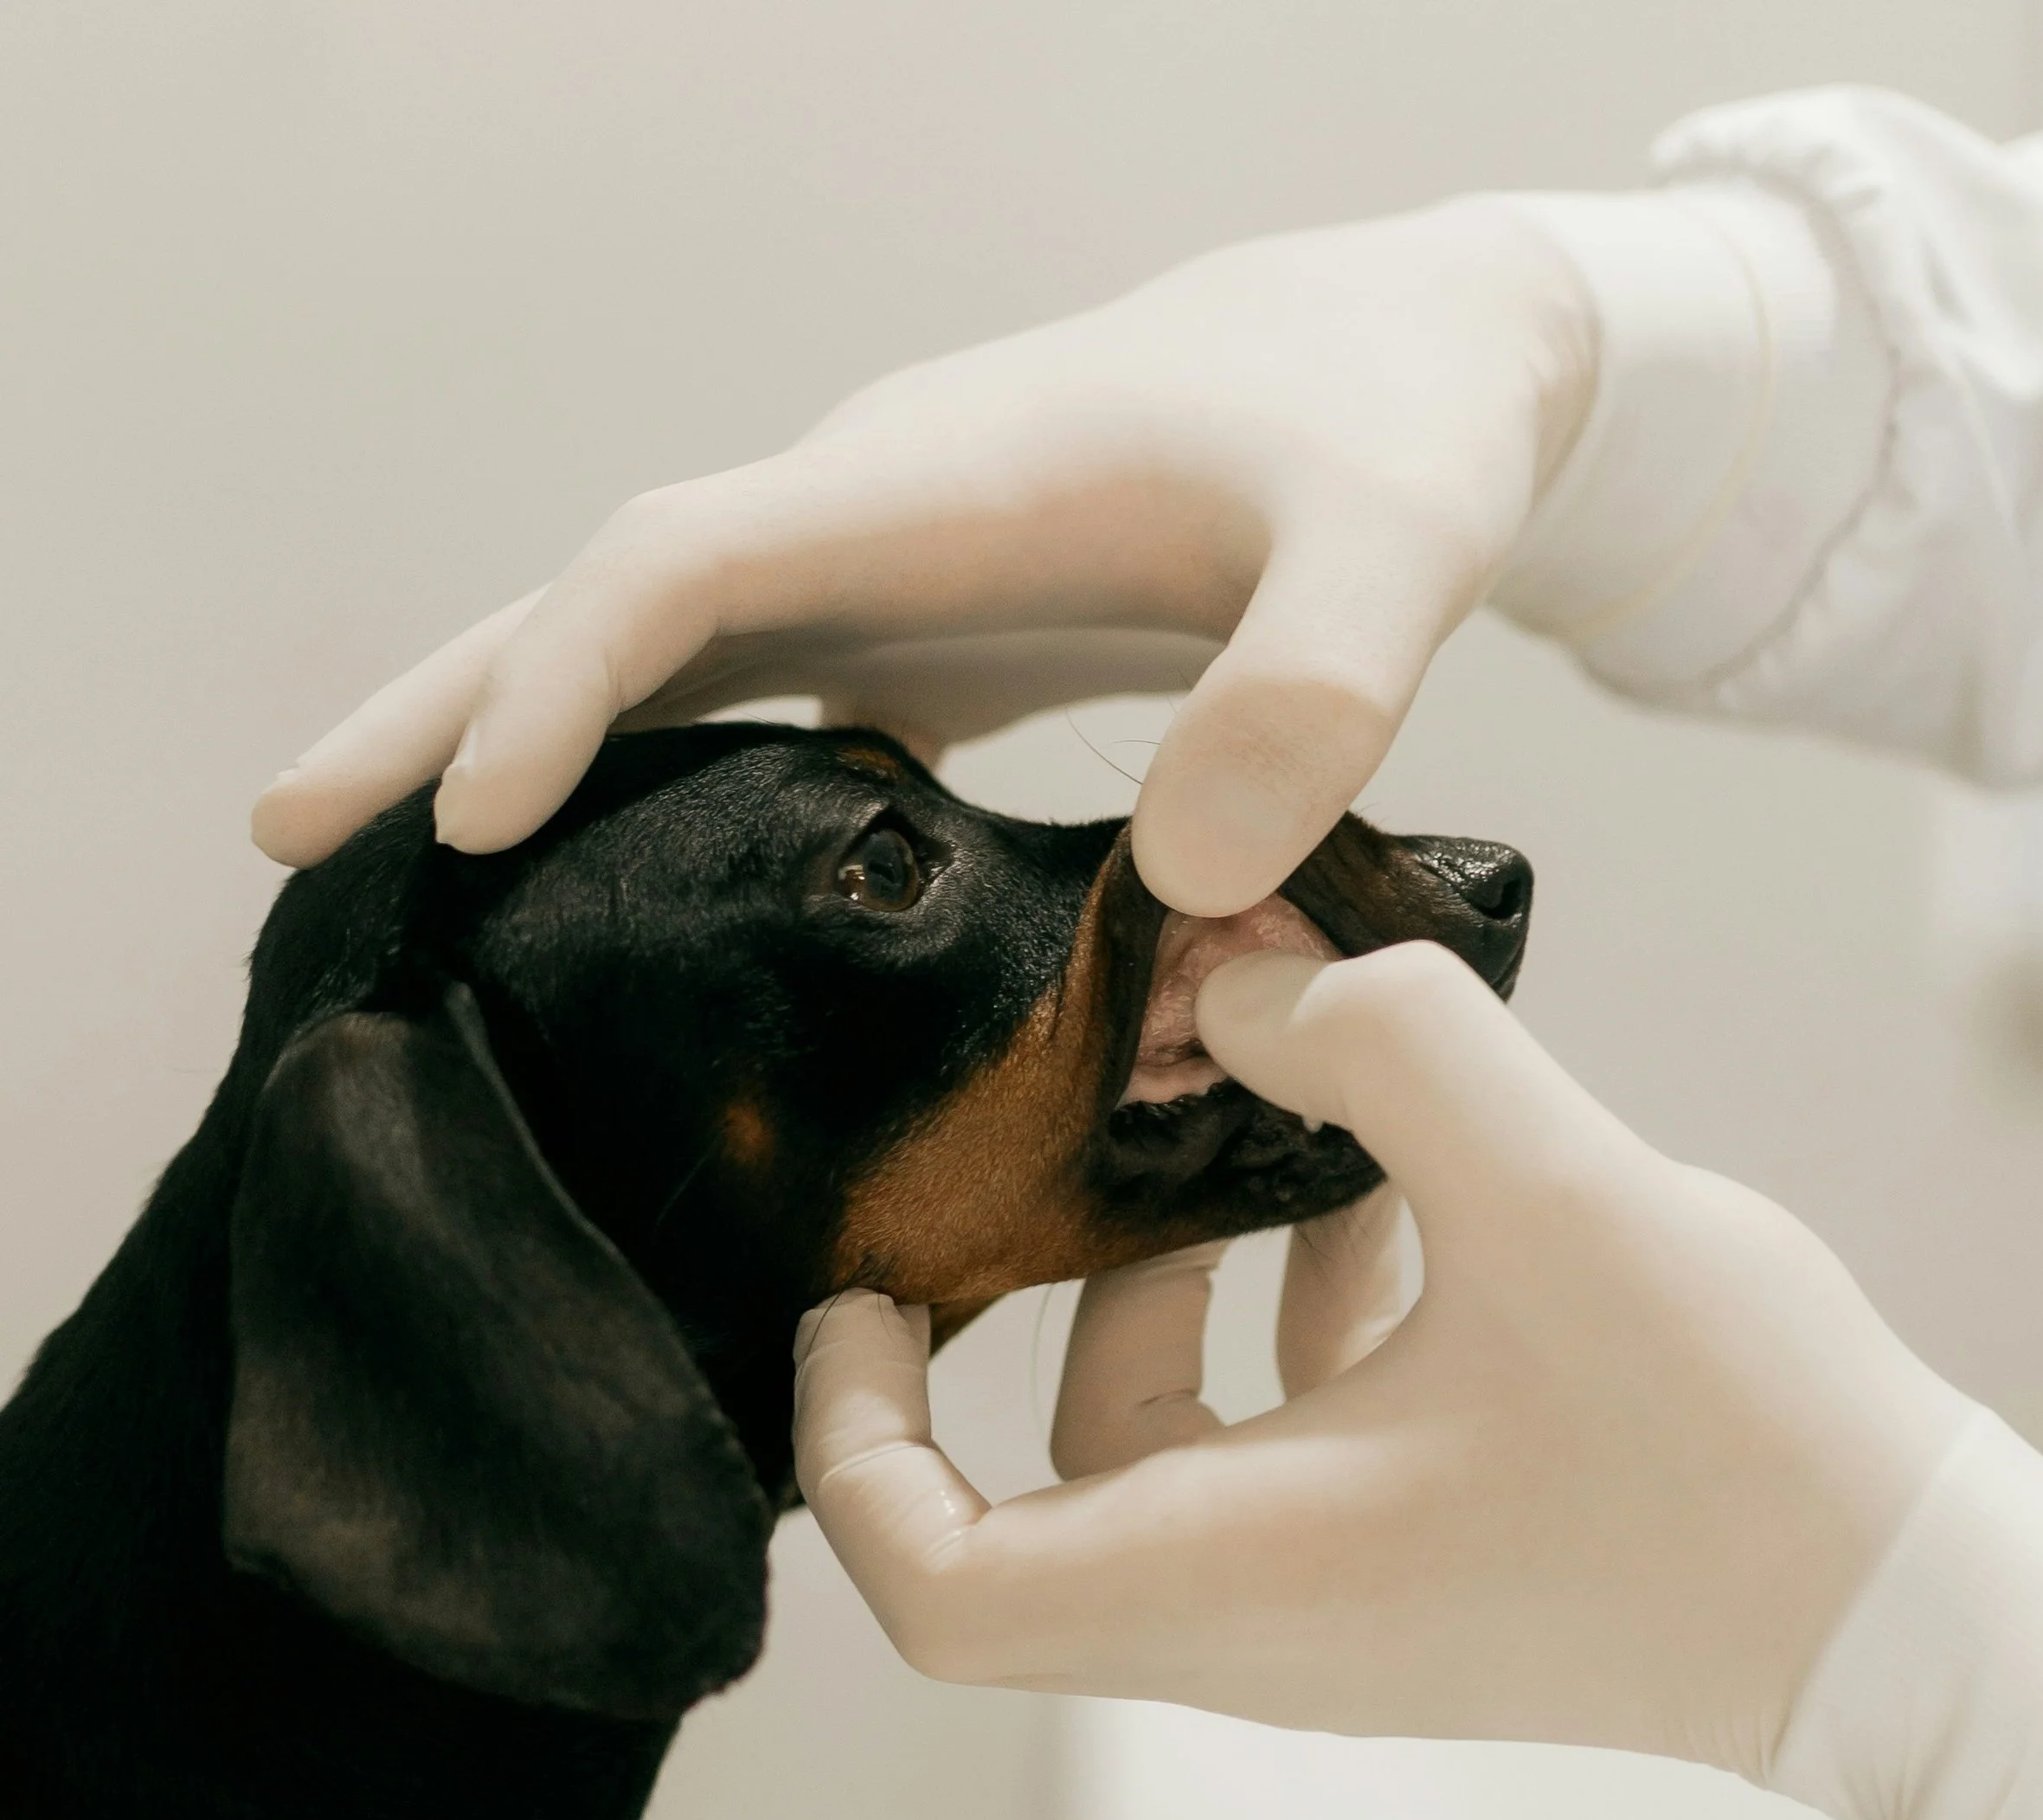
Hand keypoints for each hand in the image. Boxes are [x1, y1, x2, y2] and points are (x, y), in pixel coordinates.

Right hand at [253, 202, 1595, 916]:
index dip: (568, 686)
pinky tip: (624, 880)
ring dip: (524, 747)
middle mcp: (876, 517)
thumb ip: (1315, 695)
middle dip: (447, 705)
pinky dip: (660, 779)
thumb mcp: (1399, 552)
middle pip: (609, 603)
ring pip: (659, 655)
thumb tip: (1185, 885)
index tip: (465, 819)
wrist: (1412, 364)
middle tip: (284, 835)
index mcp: (935, 483)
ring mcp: (894, 573)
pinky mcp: (934, 631)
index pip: (683, 567)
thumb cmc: (1397, 438)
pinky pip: (755, 702)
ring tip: (395, 870)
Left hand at [792, 942, 1971, 1775]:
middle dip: (1046, 1302)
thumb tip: (1265, 980)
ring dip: (1186, 1294)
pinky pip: (1288, 1444)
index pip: (935, 1586)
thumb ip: (1389, 1046)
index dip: (853, 1444)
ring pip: (1170, 1452)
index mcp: (1230, 1577)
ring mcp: (1335, 1603)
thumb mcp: (1552, 1197)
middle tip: (1084, 1154)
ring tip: (1272, 1146)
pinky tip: (1387, 1204)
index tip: (860, 1296)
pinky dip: (1295, 1322)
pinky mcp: (1415, 1564)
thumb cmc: (1737, 1459)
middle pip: (1038, 1494)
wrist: (1909, 1621)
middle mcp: (1255, 1620)